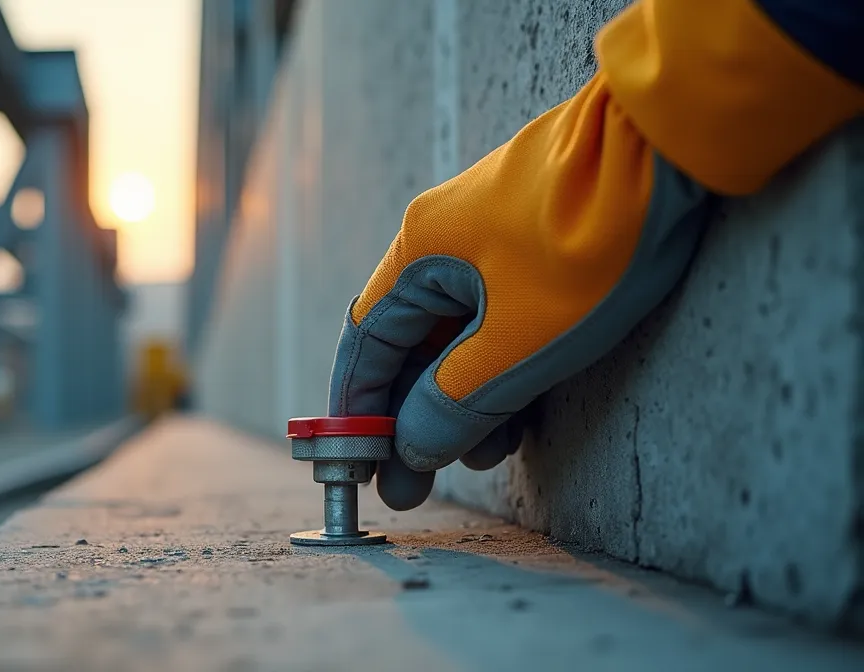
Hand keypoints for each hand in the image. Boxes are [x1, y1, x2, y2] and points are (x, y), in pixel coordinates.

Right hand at [328, 73, 711, 510]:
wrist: (674, 144)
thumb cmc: (590, 239)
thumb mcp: (519, 342)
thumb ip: (455, 402)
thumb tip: (408, 446)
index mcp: (420, 252)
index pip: (367, 343)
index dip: (358, 408)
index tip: (359, 464)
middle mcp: (444, 237)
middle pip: (411, 341)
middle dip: (413, 416)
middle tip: (414, 482)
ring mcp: (494, 234)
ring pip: (461, 332)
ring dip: (464, 397)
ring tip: (485, 455)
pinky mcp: (539, 239)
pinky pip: (501, 314)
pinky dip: (501, 365)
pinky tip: (523, 410)